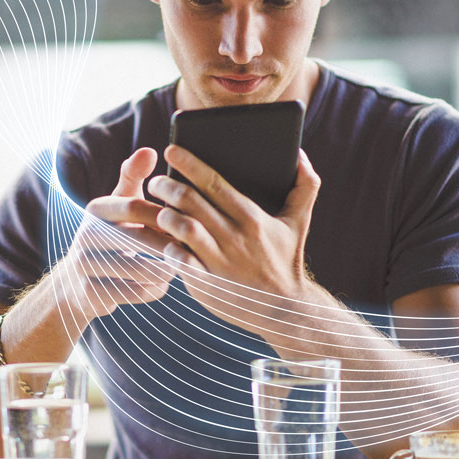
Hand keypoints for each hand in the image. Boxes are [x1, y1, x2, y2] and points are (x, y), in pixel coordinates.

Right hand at [50, 148, 176, 321]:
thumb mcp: (117, 204)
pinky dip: (153, 289)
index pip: (134, 206)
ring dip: (165, 269)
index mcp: (95, 210)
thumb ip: (134, 177)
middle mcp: (84, 236)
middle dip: (168, 244)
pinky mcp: (91, 294)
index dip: (164, 215)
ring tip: (184, 266)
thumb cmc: (111, 235)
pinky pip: (133, 293)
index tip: (188, 222)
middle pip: (137, 238)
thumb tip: (150, 151)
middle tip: (194, 249)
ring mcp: (84, 267)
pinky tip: (163, 284)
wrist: (77, 282)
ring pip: (138, 270)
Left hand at [147, 145, 321, 334]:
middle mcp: (233, 238)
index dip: (189, 163)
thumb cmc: (287, 259)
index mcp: (252, 218)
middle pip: (191, 202)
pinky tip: (153, 239)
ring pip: (181, 228)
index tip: (171, 148)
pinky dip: (163, 248)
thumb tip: (299, 153)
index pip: (214, 183)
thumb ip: (304, 185)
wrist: (285, 310)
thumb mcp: (299, 221)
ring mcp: (218, 261)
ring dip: (162, 214)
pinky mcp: (206, 283)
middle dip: (166, 186)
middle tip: (156, 181)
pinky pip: (177, 260)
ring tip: (155, 208)